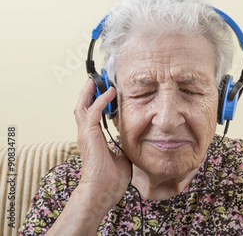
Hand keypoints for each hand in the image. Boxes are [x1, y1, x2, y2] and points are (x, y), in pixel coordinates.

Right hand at [73, 79, 130, 210]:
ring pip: (83, 105)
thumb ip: (123, 143)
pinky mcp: (88, 134)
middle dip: (90, 90)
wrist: (103, 190)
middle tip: (99, 78)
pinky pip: (93, 111)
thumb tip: (133, 137)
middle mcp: (86, 133)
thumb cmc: (112, 178)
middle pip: (83, 105)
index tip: (106, 89)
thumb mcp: (121, 154)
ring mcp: (85, 133)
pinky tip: (110, 92)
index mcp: (93, 138)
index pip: (91, 113)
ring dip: (92, 90)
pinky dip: (101, 100)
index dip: (97, 100)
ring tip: (100, 78)